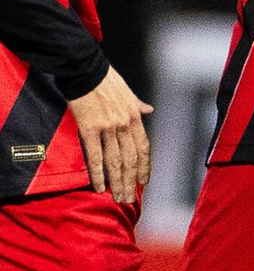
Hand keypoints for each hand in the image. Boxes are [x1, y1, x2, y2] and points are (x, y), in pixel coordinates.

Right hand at [68, 66, 152, 203]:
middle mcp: (124, 125)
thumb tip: (149, 109)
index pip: (144, 147)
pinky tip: (98, 188)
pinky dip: (97, 174)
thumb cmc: (108, 81)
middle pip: (130, 159)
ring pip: (115, 162)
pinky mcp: (89, 130)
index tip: (144, 181)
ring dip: (117, 182)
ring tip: (117, 197)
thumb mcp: (129, 92)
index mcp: (135, 116)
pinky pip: (95, 157)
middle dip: (130, 181)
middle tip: (129, 198)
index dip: (144, 166)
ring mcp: (107, 128)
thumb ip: (139, 105)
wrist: (88, 72)